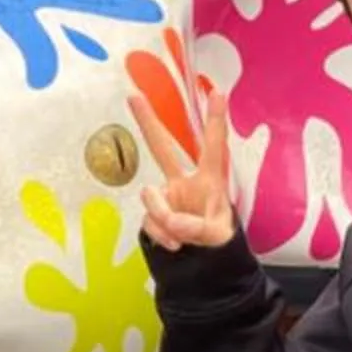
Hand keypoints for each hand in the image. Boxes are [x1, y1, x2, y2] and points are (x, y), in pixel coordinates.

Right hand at [132, 77, 236, 250]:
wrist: (203, 258)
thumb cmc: (217, 235)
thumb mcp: (216, 235)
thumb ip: (196, 227)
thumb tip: (170, 220)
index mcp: (209, 179)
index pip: (213, 147)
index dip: (215, 120)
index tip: (218, 93)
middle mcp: (184, 181)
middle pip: (162, 147)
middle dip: (148, 122)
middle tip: (133, 95)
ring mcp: (165, 196)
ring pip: (151, 199)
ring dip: (164, 220)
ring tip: (183, 236)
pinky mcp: (152, 212)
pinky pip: (148, 221)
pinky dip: (160, 235)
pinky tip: (175, 244)